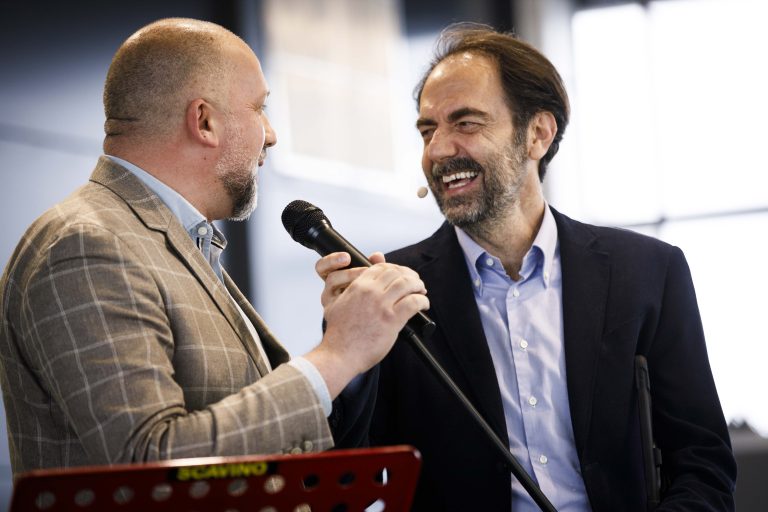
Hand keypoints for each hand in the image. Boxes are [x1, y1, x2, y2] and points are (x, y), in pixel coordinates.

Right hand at [305, 254, 428, 397]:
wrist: (339, 354)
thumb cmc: (339, 333)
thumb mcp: (336, 304)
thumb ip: (349, 290)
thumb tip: (364, 281)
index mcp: (357, 286)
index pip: (381, 267)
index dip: (394, 269)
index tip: (400, 275)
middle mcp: (370, 292)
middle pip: (396, 273)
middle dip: (409, 275)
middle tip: (415, 283)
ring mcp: (381, 305)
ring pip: (407, 284)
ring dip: (418, 285)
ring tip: (421, 291)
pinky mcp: (392, 319)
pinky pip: (414, 302)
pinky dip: (422, 301)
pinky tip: (424, 305)